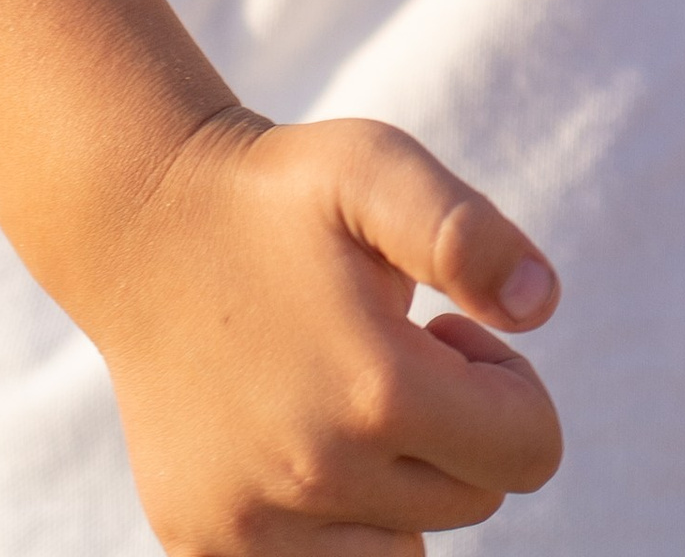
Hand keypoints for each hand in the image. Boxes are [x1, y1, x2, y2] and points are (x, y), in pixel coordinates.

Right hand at [93, 110, 563, 553]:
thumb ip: (467, 233)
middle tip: (388, 351)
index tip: (444, 334)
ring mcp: (252, 526)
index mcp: (376, 392)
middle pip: (471, 502)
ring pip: (402, 554)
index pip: (530, 451)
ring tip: (343, 396)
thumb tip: (540, 306)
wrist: (144, 224)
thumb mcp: (378, 166)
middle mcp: (316, 478)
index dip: (507, 384)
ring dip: (399, 485)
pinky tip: (293, 437)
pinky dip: (333, 524)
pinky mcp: (206, 545)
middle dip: (456, 430)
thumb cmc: (277, 194)